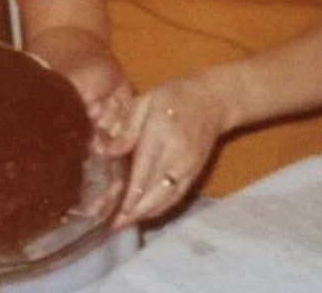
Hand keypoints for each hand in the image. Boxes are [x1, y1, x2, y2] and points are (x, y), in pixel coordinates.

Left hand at [109, 77, 229, 228]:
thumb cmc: (172, 96)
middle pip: (155, 189)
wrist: (212, 100)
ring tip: (125, 224)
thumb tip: (109, 153)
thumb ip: (128, 127)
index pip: (144, 169)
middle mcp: (177, 154)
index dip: (129, 192)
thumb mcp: (145, 101)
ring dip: (146, 214)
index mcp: (162, 133)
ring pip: (167, 197)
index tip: (112, 208)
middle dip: (134, 210)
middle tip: (113, 225)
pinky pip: (177, 195)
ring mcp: (188, 166)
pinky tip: (146, 214)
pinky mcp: (195, 172)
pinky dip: (161, 208)